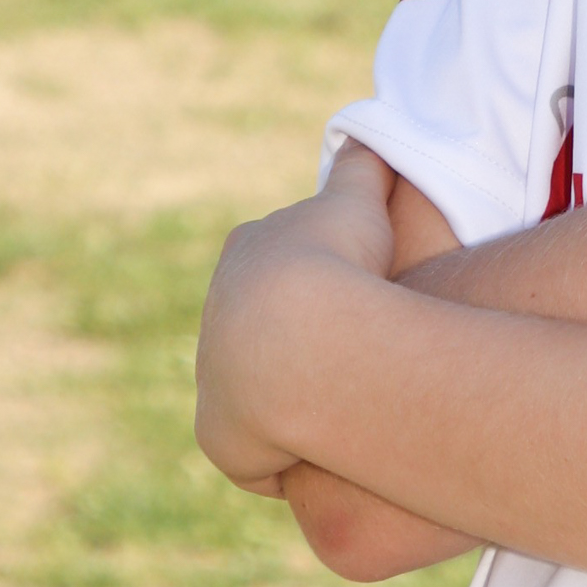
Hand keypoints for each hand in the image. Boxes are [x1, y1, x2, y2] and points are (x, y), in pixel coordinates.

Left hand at [195, 143, 398, 491]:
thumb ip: (362, 167)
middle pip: (253, 332)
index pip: (273, 267)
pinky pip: (259, 455)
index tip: (349, 295)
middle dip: (291, 344)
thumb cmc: (335, 261)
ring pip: (253, 394)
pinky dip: (286, 456)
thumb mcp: (357, 201)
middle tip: (349, 359)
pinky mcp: (225, 438)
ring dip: (287, 405)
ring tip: (341, 414)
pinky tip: (324, 456)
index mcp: (245, 253)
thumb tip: (370, 130)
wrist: (299, 336)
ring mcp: (216, 380)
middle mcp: (218, 316)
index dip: (315, 279)